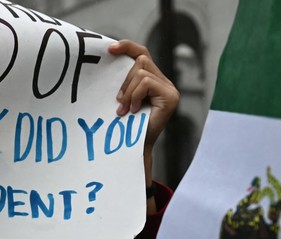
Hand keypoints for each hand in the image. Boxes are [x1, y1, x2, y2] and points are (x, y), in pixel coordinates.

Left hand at [109, 39, 179, 197]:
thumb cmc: (124, 126)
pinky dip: (135, 95)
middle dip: (125, 81)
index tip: (109, 49)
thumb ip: (124, 81)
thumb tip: (110, 57)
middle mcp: (164, 82)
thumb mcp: (122, 97)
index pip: (142, 53)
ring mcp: (170, 89)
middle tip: (119, 102)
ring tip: (125, 109)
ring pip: (141, 71)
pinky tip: (133, 110)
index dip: (127, 46)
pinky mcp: (171, 96)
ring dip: (128, 91)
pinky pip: (145, 82)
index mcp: (153, 80)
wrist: (132, 149)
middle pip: (140, 60)